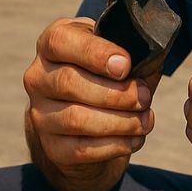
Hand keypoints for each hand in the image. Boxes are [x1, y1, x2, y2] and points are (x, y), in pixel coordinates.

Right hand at [24, 17, 156, 170]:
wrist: (85, 119)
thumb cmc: (105, 76)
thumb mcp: (115, 54)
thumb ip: (132, 52)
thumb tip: (154, 54)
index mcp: (52, 44)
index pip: (60, 41)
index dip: (94, 53)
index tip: (126, 65)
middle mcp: (37, 77)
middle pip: (69, 82)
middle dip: (116, 93)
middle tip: (145, 97)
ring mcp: (40, 113)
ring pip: (76, 118)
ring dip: (120, 121)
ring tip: (145, 120)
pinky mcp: (51, 146)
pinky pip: (81, 149)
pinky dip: (115, 145)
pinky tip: (135, 138)